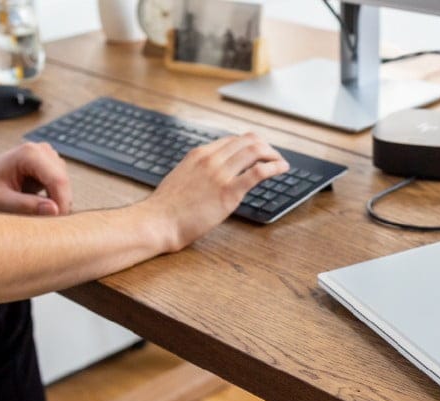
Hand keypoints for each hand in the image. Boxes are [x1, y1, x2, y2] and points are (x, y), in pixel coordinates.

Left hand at [0, 142, 72, 215]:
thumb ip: (24, 205)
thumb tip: (54, 210)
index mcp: (30, 154)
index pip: (58, 180)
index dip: (61, 203)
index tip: (55, 222)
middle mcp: (42, 150)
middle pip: (64, 182)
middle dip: (58, 203)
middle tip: (41, 219)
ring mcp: (49, 155)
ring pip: (65, 184)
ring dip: (55, 200)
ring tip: (32, 206)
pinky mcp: (52, 163)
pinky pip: (62, 184)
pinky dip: (54, 196)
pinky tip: (36, 199)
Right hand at [142, 133, 288, 251]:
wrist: (158, 221)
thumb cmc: (166, 208)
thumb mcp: (181, 179)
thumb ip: (197, 173)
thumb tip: (208, 179)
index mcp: (199, 155)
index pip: (231, 140)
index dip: (249, 145)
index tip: (259, 153)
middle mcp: (211, 159)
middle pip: (246, 141)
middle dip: (265, 146)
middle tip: (274, 156)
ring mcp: (220, 174)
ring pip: (255, 151)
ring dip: (273, 154)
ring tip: (281, 162)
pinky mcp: (228, 192)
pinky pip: (258, 172)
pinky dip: (274, 167)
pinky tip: (282, 169)